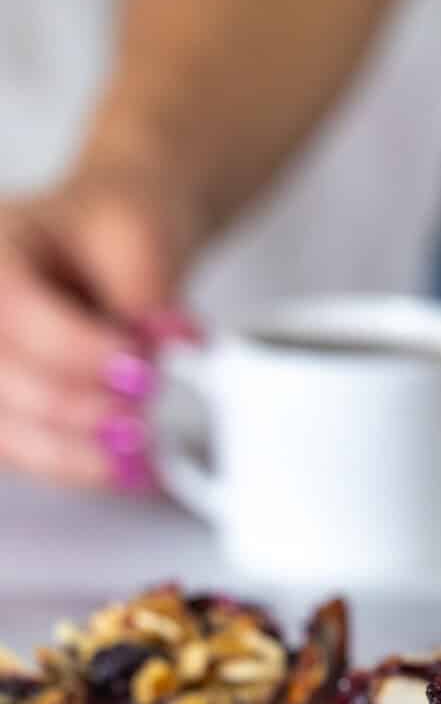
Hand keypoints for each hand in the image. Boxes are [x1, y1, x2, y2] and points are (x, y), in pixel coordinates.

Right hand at [0, 163, 199, 489]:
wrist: (113, 244)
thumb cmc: (114, 231)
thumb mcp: (141, 234)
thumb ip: (146, 291)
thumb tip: (162, 350)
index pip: (15, 310)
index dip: (77, 352)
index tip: (141, 374)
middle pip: (1, 380)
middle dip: (79, 410)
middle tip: (145, 422)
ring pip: (5, 431)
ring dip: (75, 455)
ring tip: (139, 461)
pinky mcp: (4, 408)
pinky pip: (21, 453)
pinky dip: (74, 467)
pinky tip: (124, 471)